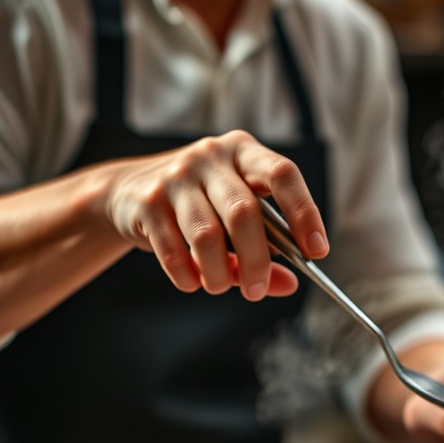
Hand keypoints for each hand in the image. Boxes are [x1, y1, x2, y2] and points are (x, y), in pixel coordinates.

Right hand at [101, 130, 327, 300]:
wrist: (126, 192)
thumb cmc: (196, 206)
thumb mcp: (233, 218)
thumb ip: (264, 251)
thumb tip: (289, 284)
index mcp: (243, 152)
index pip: (283, 174)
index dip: (304, 213)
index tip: (317, 251)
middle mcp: (210, 156)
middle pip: (244, 213)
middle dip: (257, 261)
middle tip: (257, 290)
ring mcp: (176, 176)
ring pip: (207, 237)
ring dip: (219, 275)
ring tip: (219, 285)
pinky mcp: (147, 201)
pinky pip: (174, 252)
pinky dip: (189, 277)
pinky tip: (193, 281)